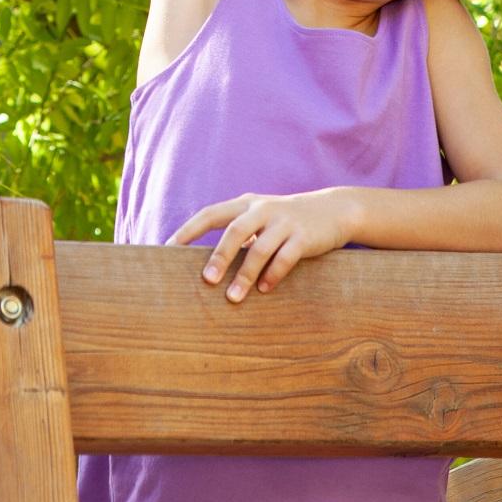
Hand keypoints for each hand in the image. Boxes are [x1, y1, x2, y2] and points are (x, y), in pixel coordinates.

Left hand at [168, 189, 356, 301]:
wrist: (334, 210)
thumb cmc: (286, 220)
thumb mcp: (260, 219)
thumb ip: (238, 233)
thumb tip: (207, 264)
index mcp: (245, 204)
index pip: (210, 214)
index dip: (188, 230)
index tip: (168, 248)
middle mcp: (262, 209)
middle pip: (234, 231)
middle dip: (219, 257)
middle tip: (206, 280)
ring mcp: (284, 222)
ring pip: (261, 248)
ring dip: (246, 275)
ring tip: (234, 298)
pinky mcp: (304, 237)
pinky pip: (286, 257)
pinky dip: (273, 275)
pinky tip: (264, 290)